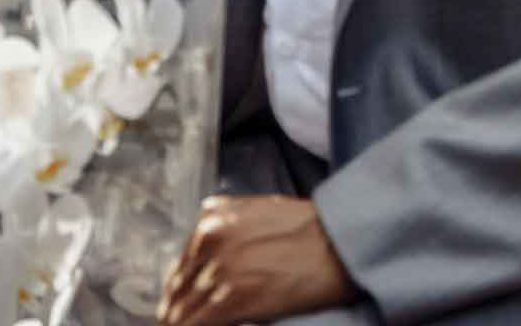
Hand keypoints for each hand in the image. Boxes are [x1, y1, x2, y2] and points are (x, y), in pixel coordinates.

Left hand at [157, 195, 355, 325]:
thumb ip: (228, 213)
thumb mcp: (264, 206)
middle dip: (179, 307)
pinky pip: (196, 324)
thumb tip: (205, 219)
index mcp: (212, 222)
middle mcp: (209, 243)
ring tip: (192, 324)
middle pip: (177, 290)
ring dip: (186, 320)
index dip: (180, 288)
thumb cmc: (312, 228)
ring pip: (182, 311)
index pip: (180, 266)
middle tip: (184, 319)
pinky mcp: (231, 300)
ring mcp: (219, 272)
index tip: (183, 303)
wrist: (343, 245)